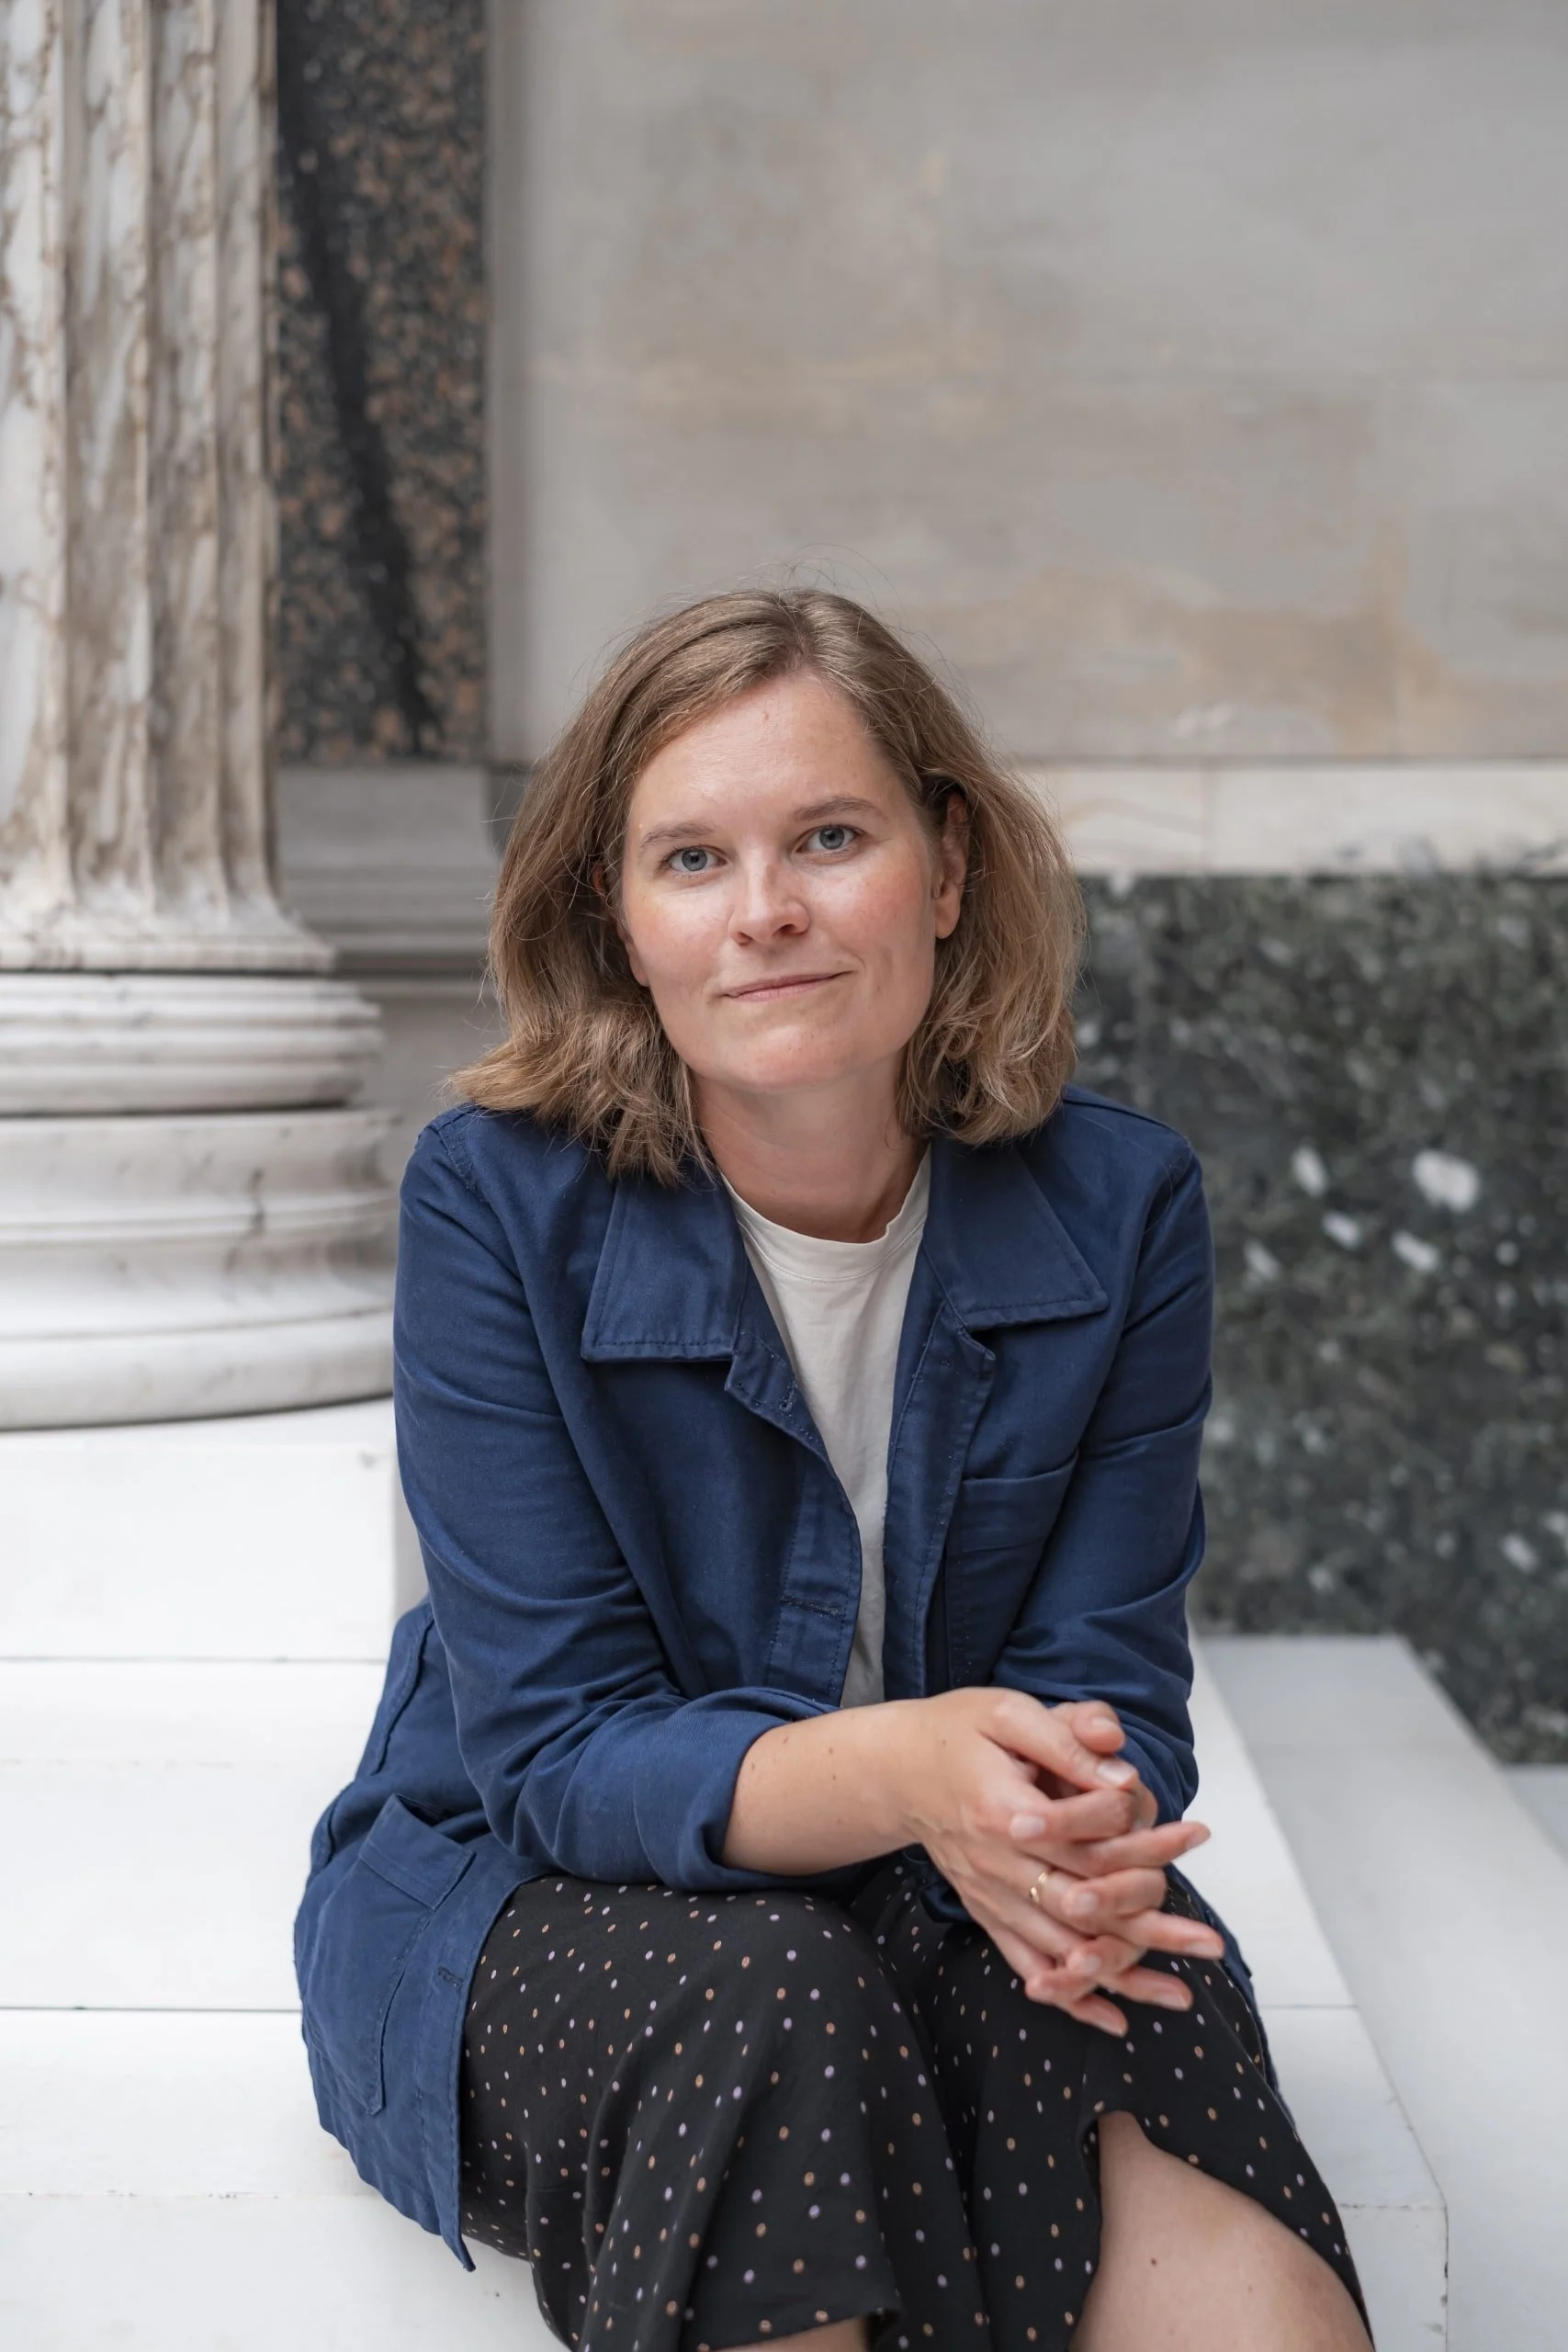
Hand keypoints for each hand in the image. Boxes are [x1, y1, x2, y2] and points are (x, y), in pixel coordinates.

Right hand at [897, 1686, 1223, 2034]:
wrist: (897, 1770)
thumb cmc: (958, 1733)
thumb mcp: (1007, 1712)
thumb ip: (1065, 1736)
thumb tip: (1122, 1773)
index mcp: (1003, 1811)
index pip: (1085, 1841)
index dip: (1144, 1842)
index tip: (1195, 1833)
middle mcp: (995, 1865)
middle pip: (1082, 1908)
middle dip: (1150, 1929)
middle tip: (1210, 1945)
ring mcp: (988, 1896)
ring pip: (1061, 1948)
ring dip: (1121, 1976)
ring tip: (1181, 1995)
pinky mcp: (986, 1912)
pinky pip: (1027, 1964)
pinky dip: (1068, 1997)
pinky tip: (1112, 2019)